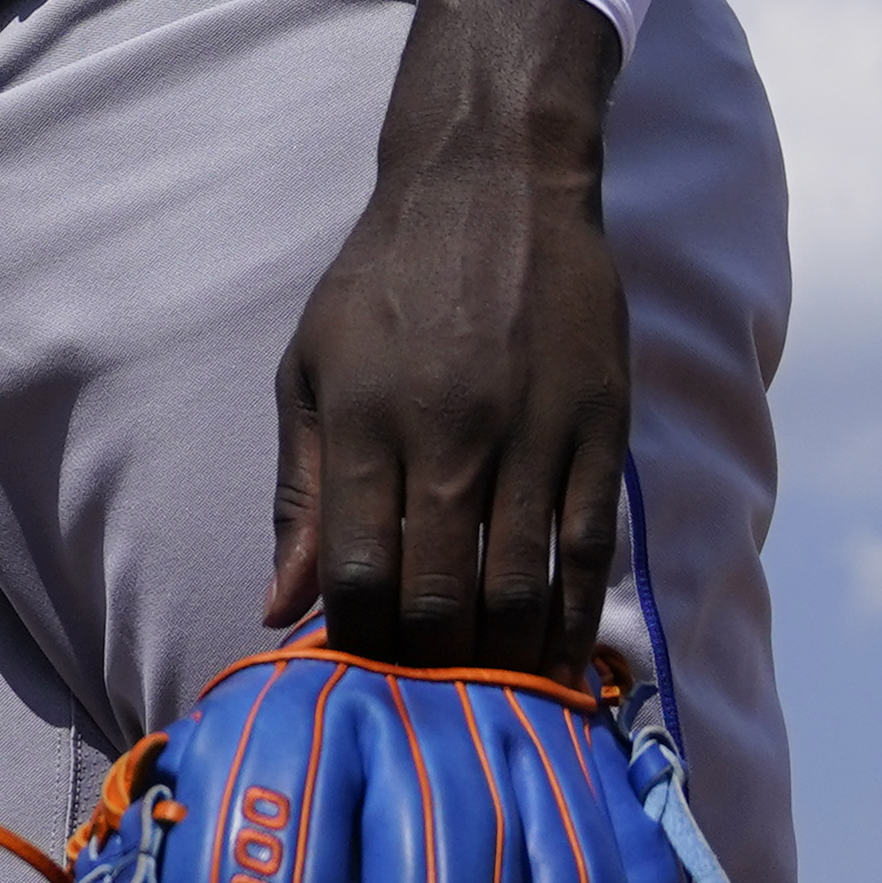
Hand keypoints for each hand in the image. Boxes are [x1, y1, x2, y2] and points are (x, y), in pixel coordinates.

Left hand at [267, 0, 629, 680]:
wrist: (495, 180)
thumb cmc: (386, 279)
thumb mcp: (313, 368)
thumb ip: (300, 491)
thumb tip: (280, 606)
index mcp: (367, 423)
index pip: (359, 575)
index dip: (357, 646)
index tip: (360, 675)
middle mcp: (450, 435)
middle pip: (437, 597)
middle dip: (427, 668)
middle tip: (425, 702)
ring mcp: (534, 433)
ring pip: (520, 588)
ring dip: (502, 660)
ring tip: (489, 698)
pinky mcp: (601, 427)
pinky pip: (590, 548)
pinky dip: (575, 620)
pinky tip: (560, 661)